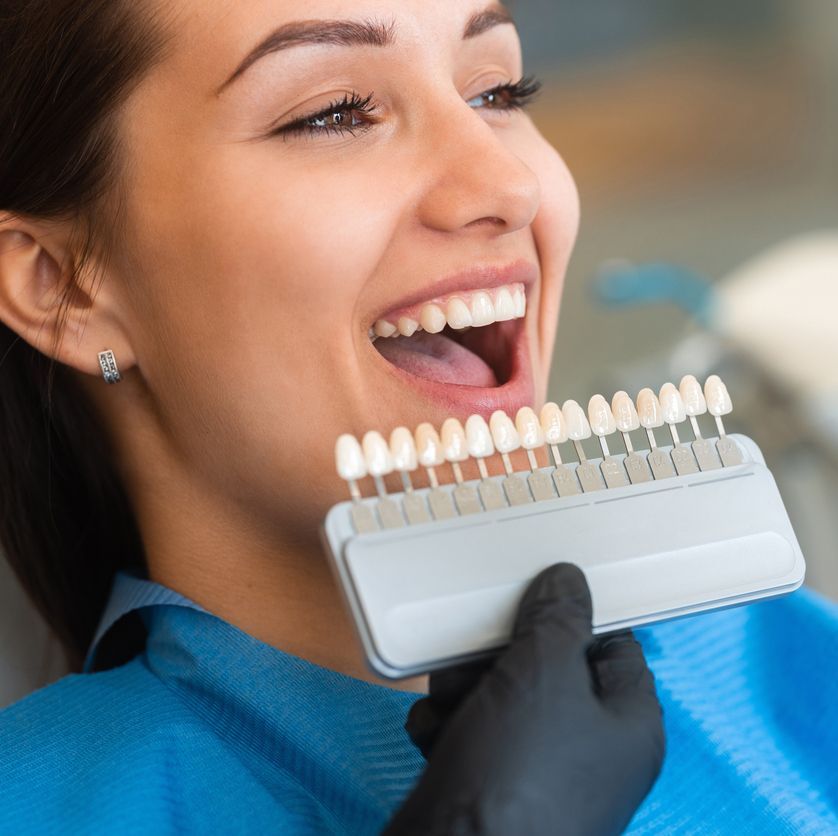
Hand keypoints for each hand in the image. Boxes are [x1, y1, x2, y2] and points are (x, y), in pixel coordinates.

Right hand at [383, 563, 664, 835]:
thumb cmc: (521, 770)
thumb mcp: (546, 671)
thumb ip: (558, 617)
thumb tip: (568, 579)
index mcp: (626, 724)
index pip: (612, 647)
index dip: (574, 618)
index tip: (534, 595)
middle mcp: (587, 750)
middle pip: (545, 669)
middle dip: (498, 656)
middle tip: (474, 655)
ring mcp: (536, 772)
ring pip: (500, 698)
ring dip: (464, 689)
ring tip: (449, 702)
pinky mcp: (490, 789)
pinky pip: (472, 734)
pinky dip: (449, 727)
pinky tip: (436, 736)